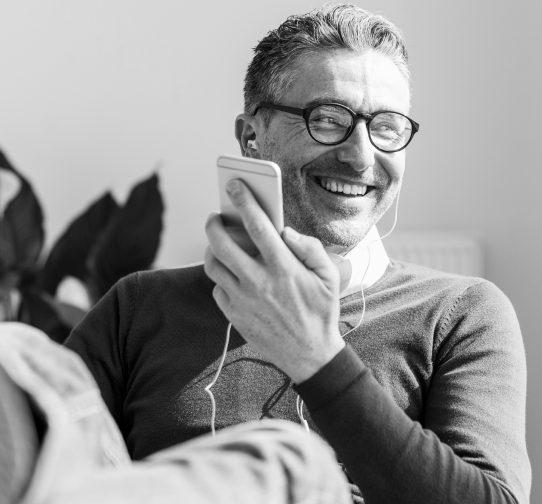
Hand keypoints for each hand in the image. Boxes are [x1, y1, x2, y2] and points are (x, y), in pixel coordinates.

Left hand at [203, 179, 344, 382]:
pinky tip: (232, 274)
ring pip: (213, 265)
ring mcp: (243, 300)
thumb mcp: (329, 277)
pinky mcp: (233, 314)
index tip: (234, 185)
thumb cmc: (321, 312)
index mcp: (284, 268)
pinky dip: (221, 277)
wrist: (310, 356)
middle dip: (214, 222)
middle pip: (222, 243)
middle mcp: (259, 282)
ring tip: (219, 242)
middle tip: (216, 215)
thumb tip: (286, 231)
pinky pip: (217, 288)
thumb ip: (310, 248)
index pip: (258, 226)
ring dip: (212, 248)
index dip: (244, 201)